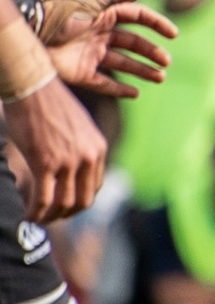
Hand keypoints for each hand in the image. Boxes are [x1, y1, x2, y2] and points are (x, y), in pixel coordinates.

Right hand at [3, 80, 104, 219]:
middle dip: (68, 213)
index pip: (94, 186)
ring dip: (51, 215)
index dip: (80, 201)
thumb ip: (80, 146)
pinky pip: (43, 198)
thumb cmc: (49, 102)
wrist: (32, 85)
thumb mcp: (77, 126)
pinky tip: (27, 216)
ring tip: (38, 218)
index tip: (66, 206)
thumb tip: (72, 163)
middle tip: (53, 218)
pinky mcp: (45, 162)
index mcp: (98, 148)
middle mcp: (88, 157)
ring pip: (63, 202)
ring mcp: (68, 161)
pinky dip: (36, 211)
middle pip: (84, 199)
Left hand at [42, 0, 176, 98]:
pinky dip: (119, 89)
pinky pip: (104, 83)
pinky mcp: (80, 73)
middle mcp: (99, 34)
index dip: (156, 24)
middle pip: (132, 43)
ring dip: (143, 71)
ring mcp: (90, 54)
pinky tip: (136, 93)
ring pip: (123, 64)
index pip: (136, 18)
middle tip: (166, 61)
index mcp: (104, 14)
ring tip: (160, 78)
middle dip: (151, 52)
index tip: (173, 34)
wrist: (32, 32)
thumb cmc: (62, 10)